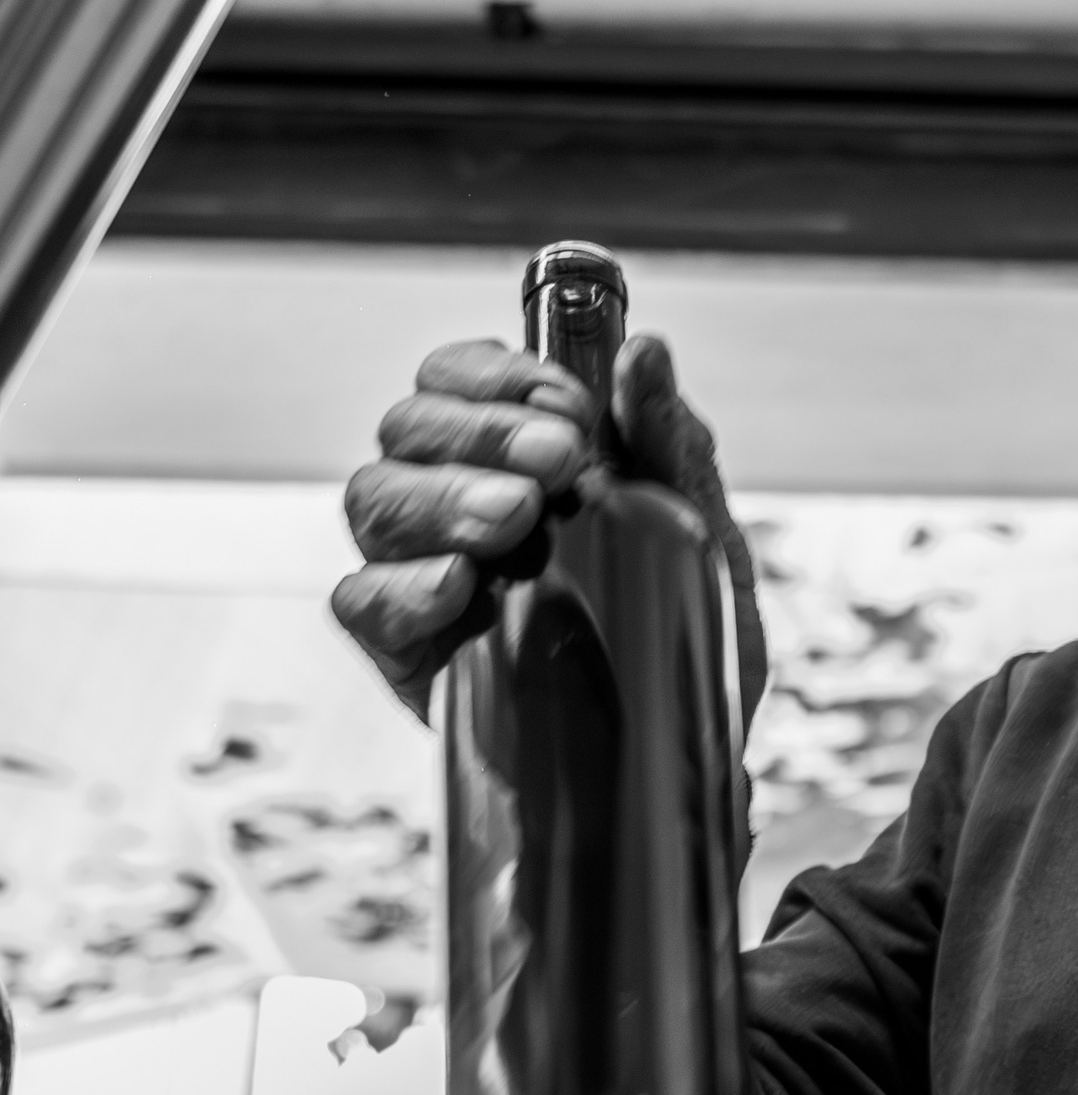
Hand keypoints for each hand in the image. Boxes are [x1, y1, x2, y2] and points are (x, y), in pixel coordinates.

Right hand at [333, 334, 765, 724]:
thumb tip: (648, 352)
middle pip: (408, 428)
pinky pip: (361, 603)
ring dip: (443, 498)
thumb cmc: (686, 625)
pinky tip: (458, 587)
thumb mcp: (700, 532)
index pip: (456, 377)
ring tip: (515, 520)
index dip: (498, 375)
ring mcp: (417, 572)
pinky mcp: (404, 651)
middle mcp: (447, 500)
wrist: (690, 743)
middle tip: (556, 464)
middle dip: (479, 433)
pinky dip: (401, 587)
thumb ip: (669, 445)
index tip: (570, 408)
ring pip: (374, 501)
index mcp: (507, 454)